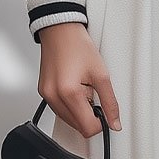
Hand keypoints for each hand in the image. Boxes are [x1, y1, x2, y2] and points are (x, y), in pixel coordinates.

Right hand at [37, 22, 121, 136]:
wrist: (60, 31)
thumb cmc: (77, 46)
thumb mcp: (101, 74)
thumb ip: (110, 102)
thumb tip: (114, 121)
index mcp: (69, 93)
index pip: (87, 128)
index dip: (100, 123)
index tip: (106, 113)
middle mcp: (54, 97)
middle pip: (77, 126)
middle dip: (89, 116)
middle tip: (94, 95)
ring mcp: (47, 96)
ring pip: (68, 120)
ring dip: (80, 111)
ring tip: (84, 89)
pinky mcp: (44, 93)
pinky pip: (60, 110)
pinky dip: (70, 105)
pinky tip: (75, 89)